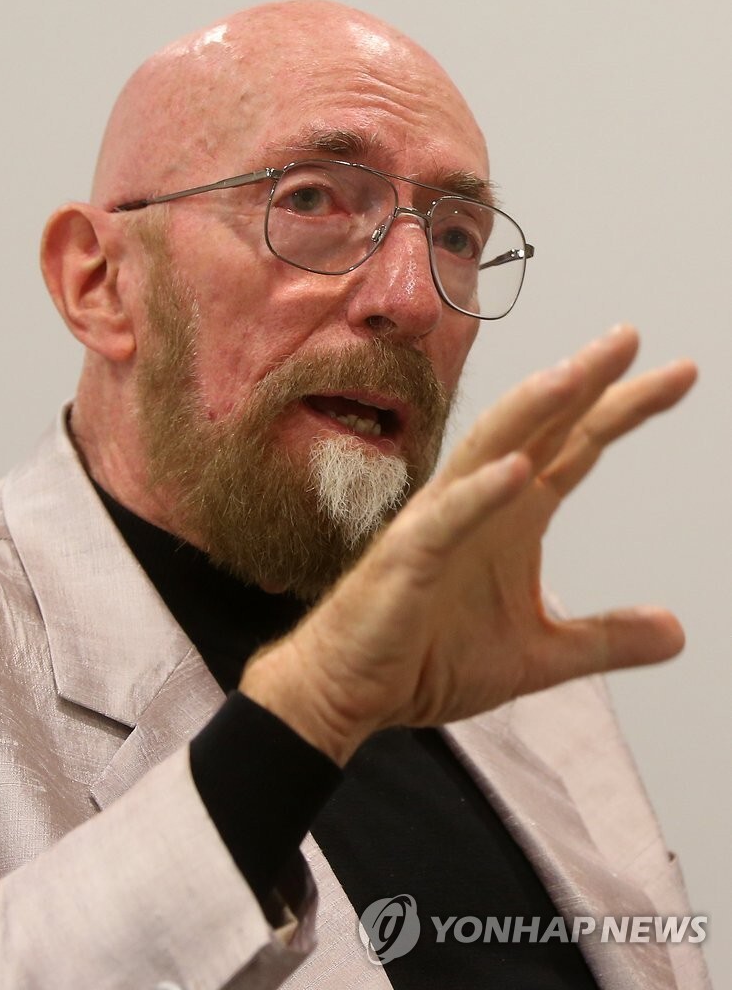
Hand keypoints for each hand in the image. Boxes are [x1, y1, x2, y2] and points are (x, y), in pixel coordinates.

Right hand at [240, 325, 696, 764]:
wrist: (349, 688)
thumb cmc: (426, 657)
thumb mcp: (538, 655)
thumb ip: (603, 638)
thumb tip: (676, 632)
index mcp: (515, 516)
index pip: (575, 447)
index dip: (622, 408)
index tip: (676, 374)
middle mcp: (480, 504)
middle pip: (539, 429)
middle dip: (584, 381)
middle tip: (628, 337)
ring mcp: (440, 525)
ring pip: (487, 451)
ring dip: (531, 411)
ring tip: (575, 374)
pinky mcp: (407, 560)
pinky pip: (448, 521)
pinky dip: (483, 495)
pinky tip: (520, 471)